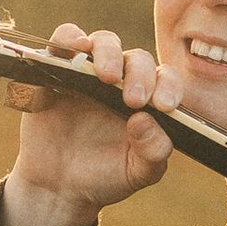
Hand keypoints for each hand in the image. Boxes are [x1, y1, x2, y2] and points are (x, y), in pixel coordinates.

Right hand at [0, 25, 182, 225]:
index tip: (164, 106)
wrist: (57, 187)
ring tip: (106, 76)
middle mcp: (121, 81)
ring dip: (109, 53)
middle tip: (134, 100)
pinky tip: (75, 50)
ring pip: (104, 42)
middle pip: (137, 59)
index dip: (169, 87)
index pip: (166, 80)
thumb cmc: (103, 177)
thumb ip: (152, 153)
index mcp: (148, 101)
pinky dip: (69, 38)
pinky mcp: (57, 71)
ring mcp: (89, 73)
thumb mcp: (135, 174)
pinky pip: (64, 41)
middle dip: (140, 74)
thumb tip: (146, 120)